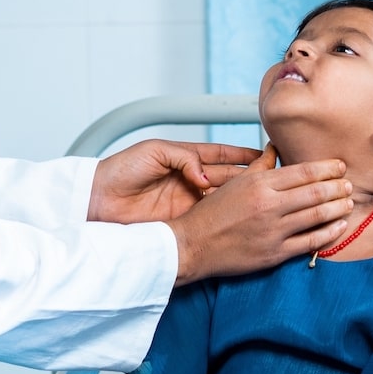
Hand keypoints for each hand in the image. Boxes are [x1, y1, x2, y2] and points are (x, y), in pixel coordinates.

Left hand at [89, 140, 264, 223]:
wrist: (97, 201)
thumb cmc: (120, 171)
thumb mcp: (154, 152)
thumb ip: (184, 157)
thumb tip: (206, 176)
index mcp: (185, 159)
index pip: (222, 155)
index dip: (244, 154)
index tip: (267, 153)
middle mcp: (190, 180)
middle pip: (229, 177)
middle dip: (252, 175)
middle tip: (275, 176)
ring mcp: (188, 202)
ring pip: (224, 198)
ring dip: (243, 197)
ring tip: (266, 195)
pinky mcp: (183, 222)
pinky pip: (209, 217)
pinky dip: (226, 216)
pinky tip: (243, 214)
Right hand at [167, 145, 354, 284]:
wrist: (192, 245)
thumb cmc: (212, 213)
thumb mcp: (235, 182)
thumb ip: (259, 165)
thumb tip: (275, 148)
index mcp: (260, 184)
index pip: (303, 172)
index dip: (326, 168)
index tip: (340, 166)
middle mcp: (269, 205)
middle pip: (315, 192)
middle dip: (337, 187)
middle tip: (349, 184)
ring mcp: (273, 230)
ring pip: (316, 216)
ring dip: (337, 208)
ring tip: (349, 202)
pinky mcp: (274, 253)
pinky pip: (309, 242)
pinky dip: (328, 233)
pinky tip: (339, 226)